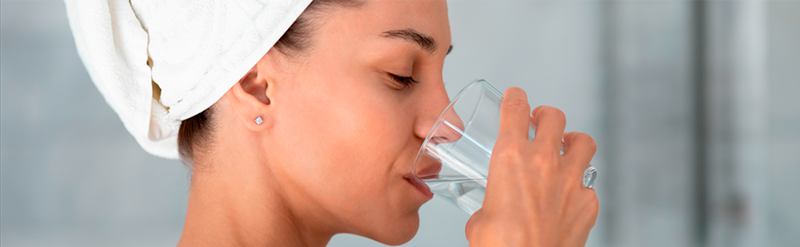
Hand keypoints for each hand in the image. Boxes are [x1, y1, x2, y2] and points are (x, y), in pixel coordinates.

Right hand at [465, 87, 598, 246]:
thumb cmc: (500, 246)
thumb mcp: (480, 217)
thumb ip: (489, 203)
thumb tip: (491, 210)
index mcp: (510, 158)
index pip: (515, 108)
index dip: (515, 96)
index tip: (515, 95)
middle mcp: (544, 162)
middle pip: (554, 116)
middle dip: (545, 115)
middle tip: (539, 122)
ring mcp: (571, 181)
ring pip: (584, 142)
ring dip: (573, 141)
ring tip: (566, 147)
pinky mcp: (588, 203)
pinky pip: (589, 184)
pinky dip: (580, 186)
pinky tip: (569, 195)